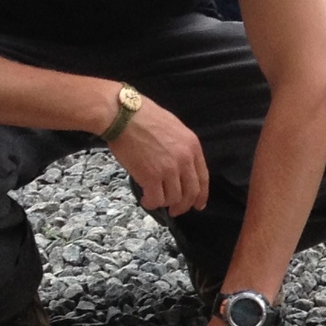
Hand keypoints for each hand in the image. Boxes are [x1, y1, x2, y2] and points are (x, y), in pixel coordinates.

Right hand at [108, 99, 210, 216]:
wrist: (122, 115)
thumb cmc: (142, 116)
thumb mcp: (173, 127)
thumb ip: (180, 146)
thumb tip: (179, 164)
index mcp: (192, 146)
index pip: (203, 178)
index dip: (201, 195)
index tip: (198, 204)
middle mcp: (184, 159)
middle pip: (191, 192)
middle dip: (184, 205)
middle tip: (175, 210)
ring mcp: (169, 169)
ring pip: (174, 198)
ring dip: (164, 203)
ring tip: (155, 199)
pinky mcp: (151, 176)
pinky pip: (156, 199)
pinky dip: (151, 203)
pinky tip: (145, 199)